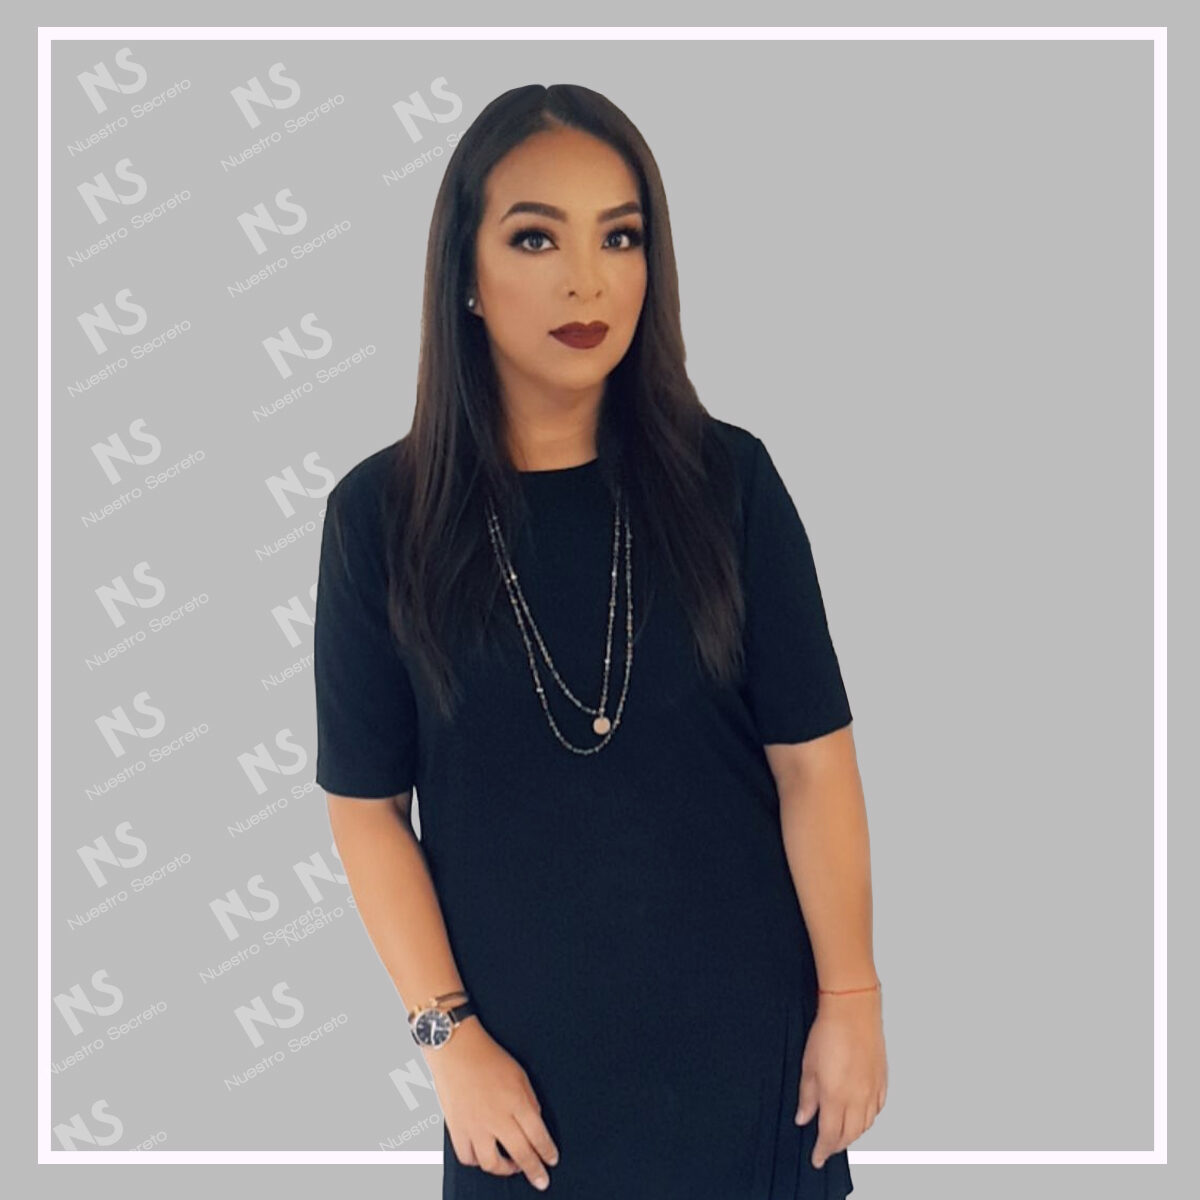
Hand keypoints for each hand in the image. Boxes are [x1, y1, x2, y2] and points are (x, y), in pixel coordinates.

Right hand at [426, 1018, 559, 1190]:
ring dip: (505, 1169)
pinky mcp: (456, 1128)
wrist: (455, 1048)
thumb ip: (529, 1100)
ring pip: (492, 1163)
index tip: (552, 1161)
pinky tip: (484, 1155)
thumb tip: (535, 1122)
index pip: (538, 1135)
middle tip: (541, 1180)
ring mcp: (475, 1125)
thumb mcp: (519, 1073)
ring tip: (511, 1166)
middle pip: (521, 1154)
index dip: (547, 1152)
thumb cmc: (487, 1056)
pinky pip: (467, 1157)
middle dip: (535, 1171)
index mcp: (516, 1101)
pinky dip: (477, 1161)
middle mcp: (496, 1117)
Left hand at [795, 991, 887, 1169]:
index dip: (822, 1150)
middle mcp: (858, 1098)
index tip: (816, 1157)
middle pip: (850, 1134)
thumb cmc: (830, 1031)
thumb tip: (804, 1116)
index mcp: (837, 1096)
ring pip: (865, 1125)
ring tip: (841, 1134)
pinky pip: (877, 1110)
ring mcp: (873, 1090)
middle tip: (826, 1147)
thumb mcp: (808, 1065)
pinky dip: (867, 1119)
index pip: (830, 1135)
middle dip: (837, 1145)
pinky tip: (861, 1116)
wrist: (853, 1009)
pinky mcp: (882, 1080)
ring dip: (853, 1134)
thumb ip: (807, 1096)